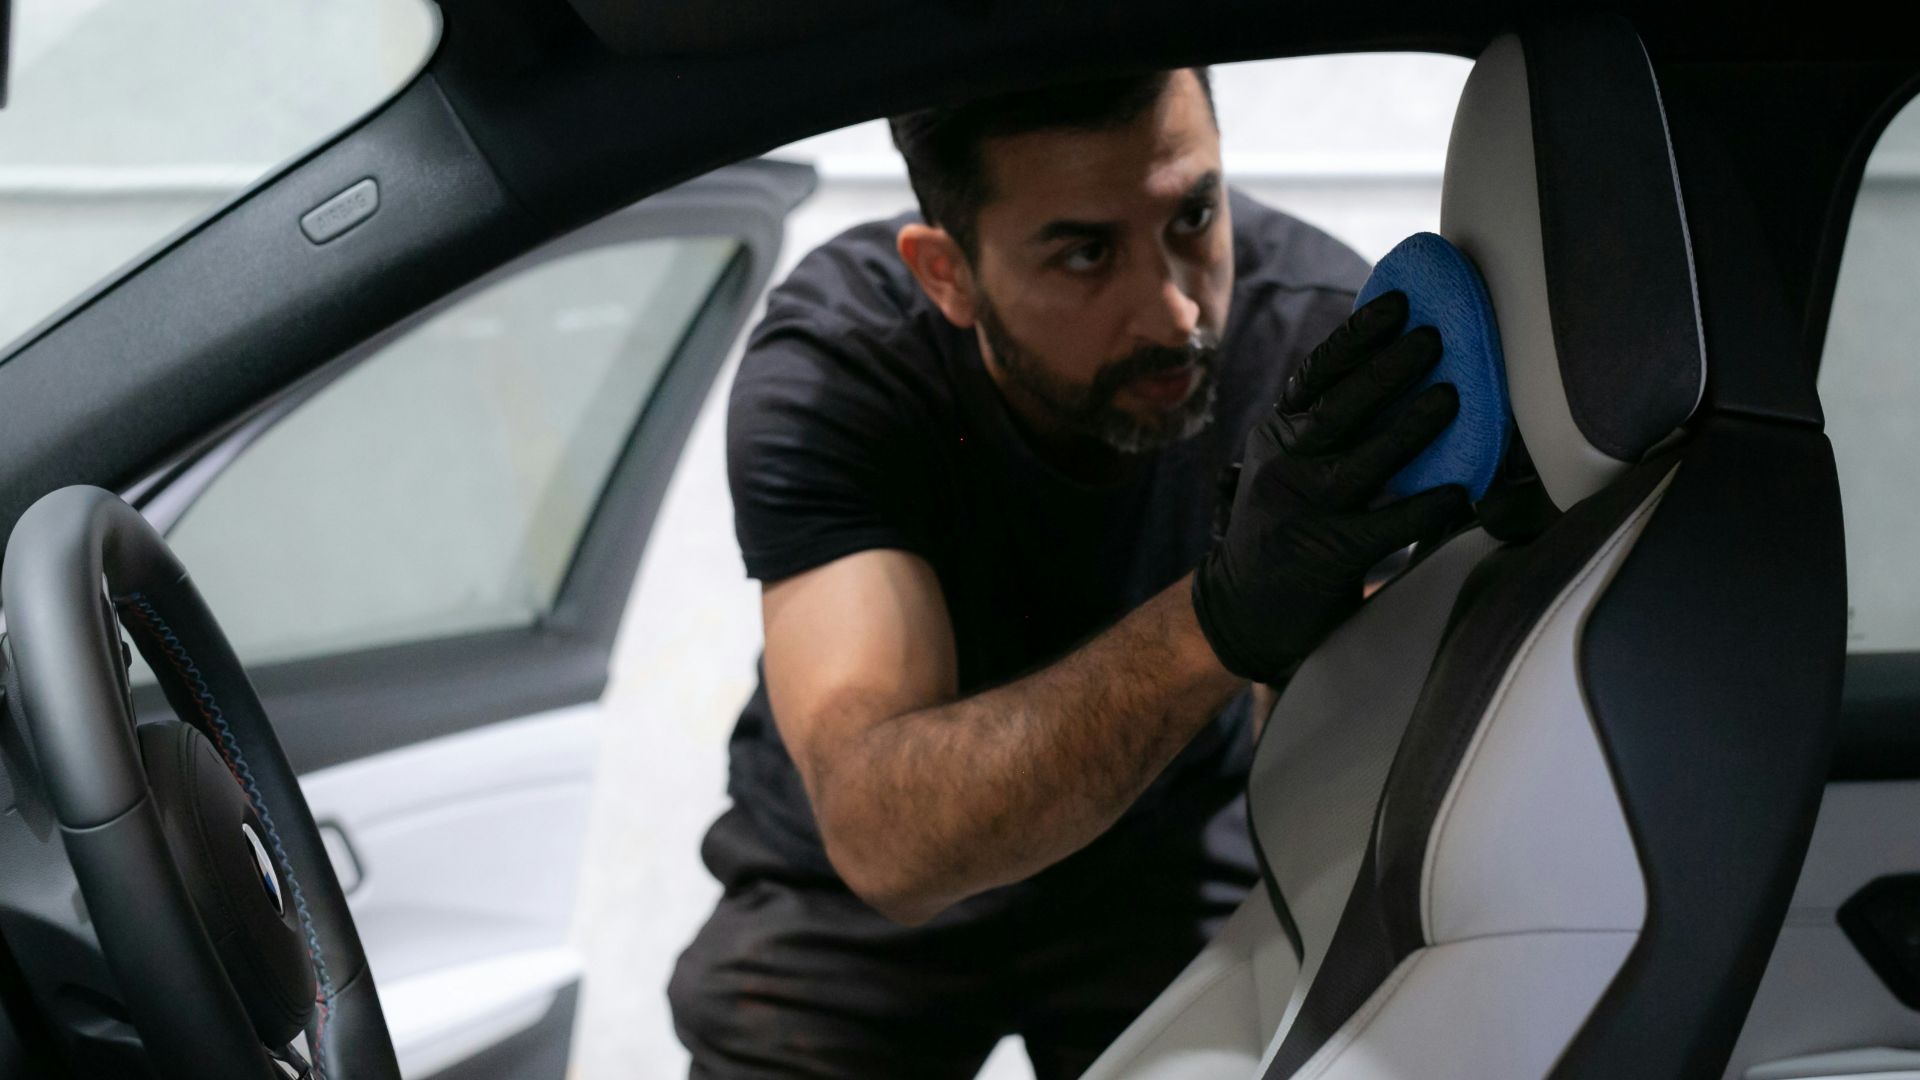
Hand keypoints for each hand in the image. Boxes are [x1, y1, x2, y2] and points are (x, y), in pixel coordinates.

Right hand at [1193, 290, 1468, 682]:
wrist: (1241, 607)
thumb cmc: (1285, 527)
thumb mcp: (1287, 465)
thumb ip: (1326, 427)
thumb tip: (1400, 372)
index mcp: (1278, 435)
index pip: (1317, 375)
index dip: (1357, 337)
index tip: (1397, 303)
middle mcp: (1284, 464)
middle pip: (1341, 408)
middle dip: (1390, 368)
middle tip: (1435, 337)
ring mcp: (1302, 509)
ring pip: (1362, 461)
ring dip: (1410, 427)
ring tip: (1453, 397)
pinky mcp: (1325, 554)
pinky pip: (1385, 527)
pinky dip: (1424, 508)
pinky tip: (1461, 493)